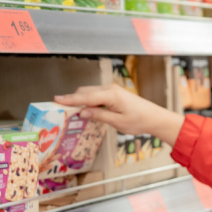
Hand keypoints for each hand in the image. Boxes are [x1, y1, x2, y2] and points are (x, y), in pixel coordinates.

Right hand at [54, 84, 184, 144]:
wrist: (154, 117)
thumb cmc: (139, 121)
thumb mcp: (117, 122)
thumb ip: (98, 116)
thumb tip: (81, 112)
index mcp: (111, 95)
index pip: (86, 97)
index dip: (70, 99)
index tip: (56, 100)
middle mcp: (110, 89)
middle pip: (85, 92)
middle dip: (72, 99)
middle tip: (59, 108)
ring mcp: (112, 90)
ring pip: (89, 92)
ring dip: (79, 99)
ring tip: (68, 109)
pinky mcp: (113, 93)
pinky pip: (96, 95)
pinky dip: (88, 100)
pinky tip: (83, 108)